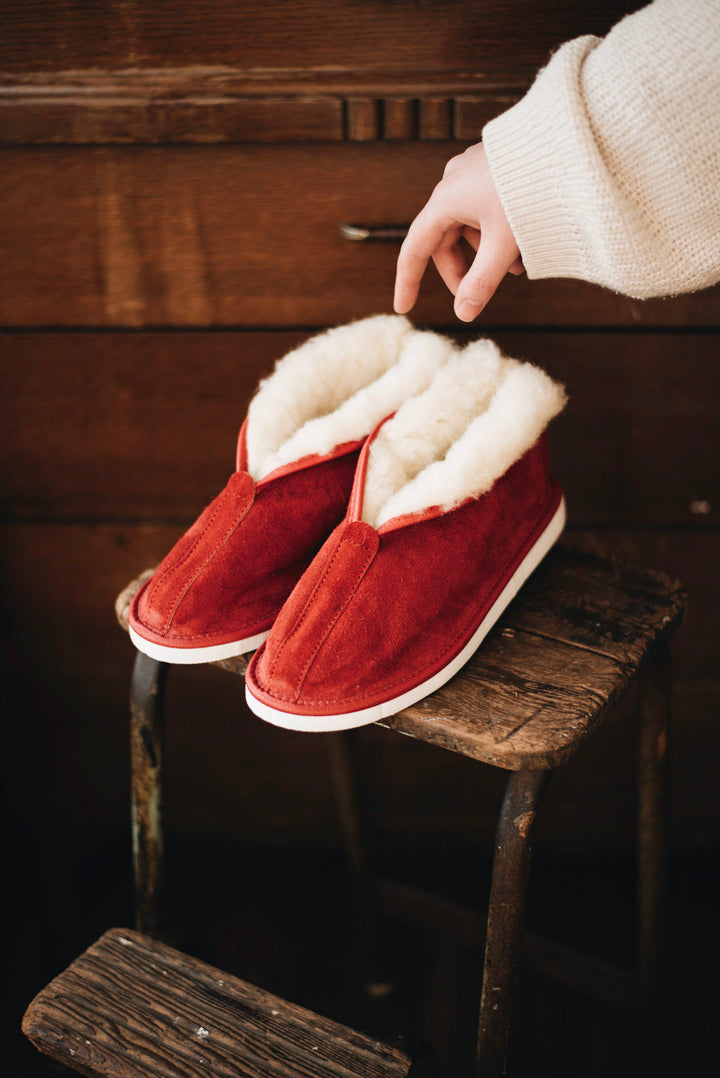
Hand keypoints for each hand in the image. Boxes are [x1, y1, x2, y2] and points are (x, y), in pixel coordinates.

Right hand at [393, 143, 523, 321]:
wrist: (566, 144)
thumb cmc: (533, 189)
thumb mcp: (505, 243)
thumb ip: (482, 282)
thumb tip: (464, 313)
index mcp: (446, 199)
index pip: (415, 249)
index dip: (408, 281)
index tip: (403, 308)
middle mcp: (453, 182)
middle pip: (445, 240)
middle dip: (463, 271)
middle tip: (480, 294)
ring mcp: (472, 172)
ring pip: (467, 225)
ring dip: (485, 253)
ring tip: (516, 268)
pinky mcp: (493, 168)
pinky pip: (483, 209)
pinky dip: (496, 232)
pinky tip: (520, 243)